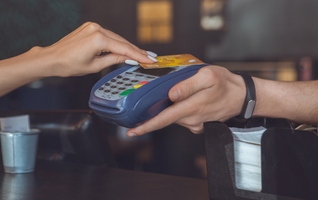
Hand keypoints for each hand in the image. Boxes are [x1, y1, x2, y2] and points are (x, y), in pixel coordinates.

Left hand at [40, 22, 155, 76]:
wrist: (53, 58)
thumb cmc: (69, 64)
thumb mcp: (95, 66)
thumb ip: (114, 60)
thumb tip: (128, 59)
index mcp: (98, 39)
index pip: (124, 48)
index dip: (139, 55)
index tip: (149, 60)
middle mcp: (96, 29)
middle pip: (122, 41)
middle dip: (136, 50)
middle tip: (150, 57)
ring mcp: (93, 26)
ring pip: (116, 38)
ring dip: (127, 46)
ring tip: (141, 54)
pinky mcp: (90, 27)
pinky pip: (108, 35)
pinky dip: (117, 42)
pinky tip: (125, 48)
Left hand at [127, 66, 245, 135]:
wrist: (242, 96)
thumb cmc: (226, 84)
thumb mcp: (208, 76)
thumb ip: (188, 85)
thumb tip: (172, 94)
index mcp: (192, 107)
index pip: (164, 119)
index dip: (147, 126)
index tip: (133, 131)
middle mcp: (192, 118)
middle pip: (166, 118)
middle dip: (153, 114)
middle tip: (146, 106)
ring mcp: (195, 122)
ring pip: (174, 117)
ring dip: (168, 110)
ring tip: (174, 96)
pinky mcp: (198, 123)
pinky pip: (183, 118)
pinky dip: (178, 111)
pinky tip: (184, 101)